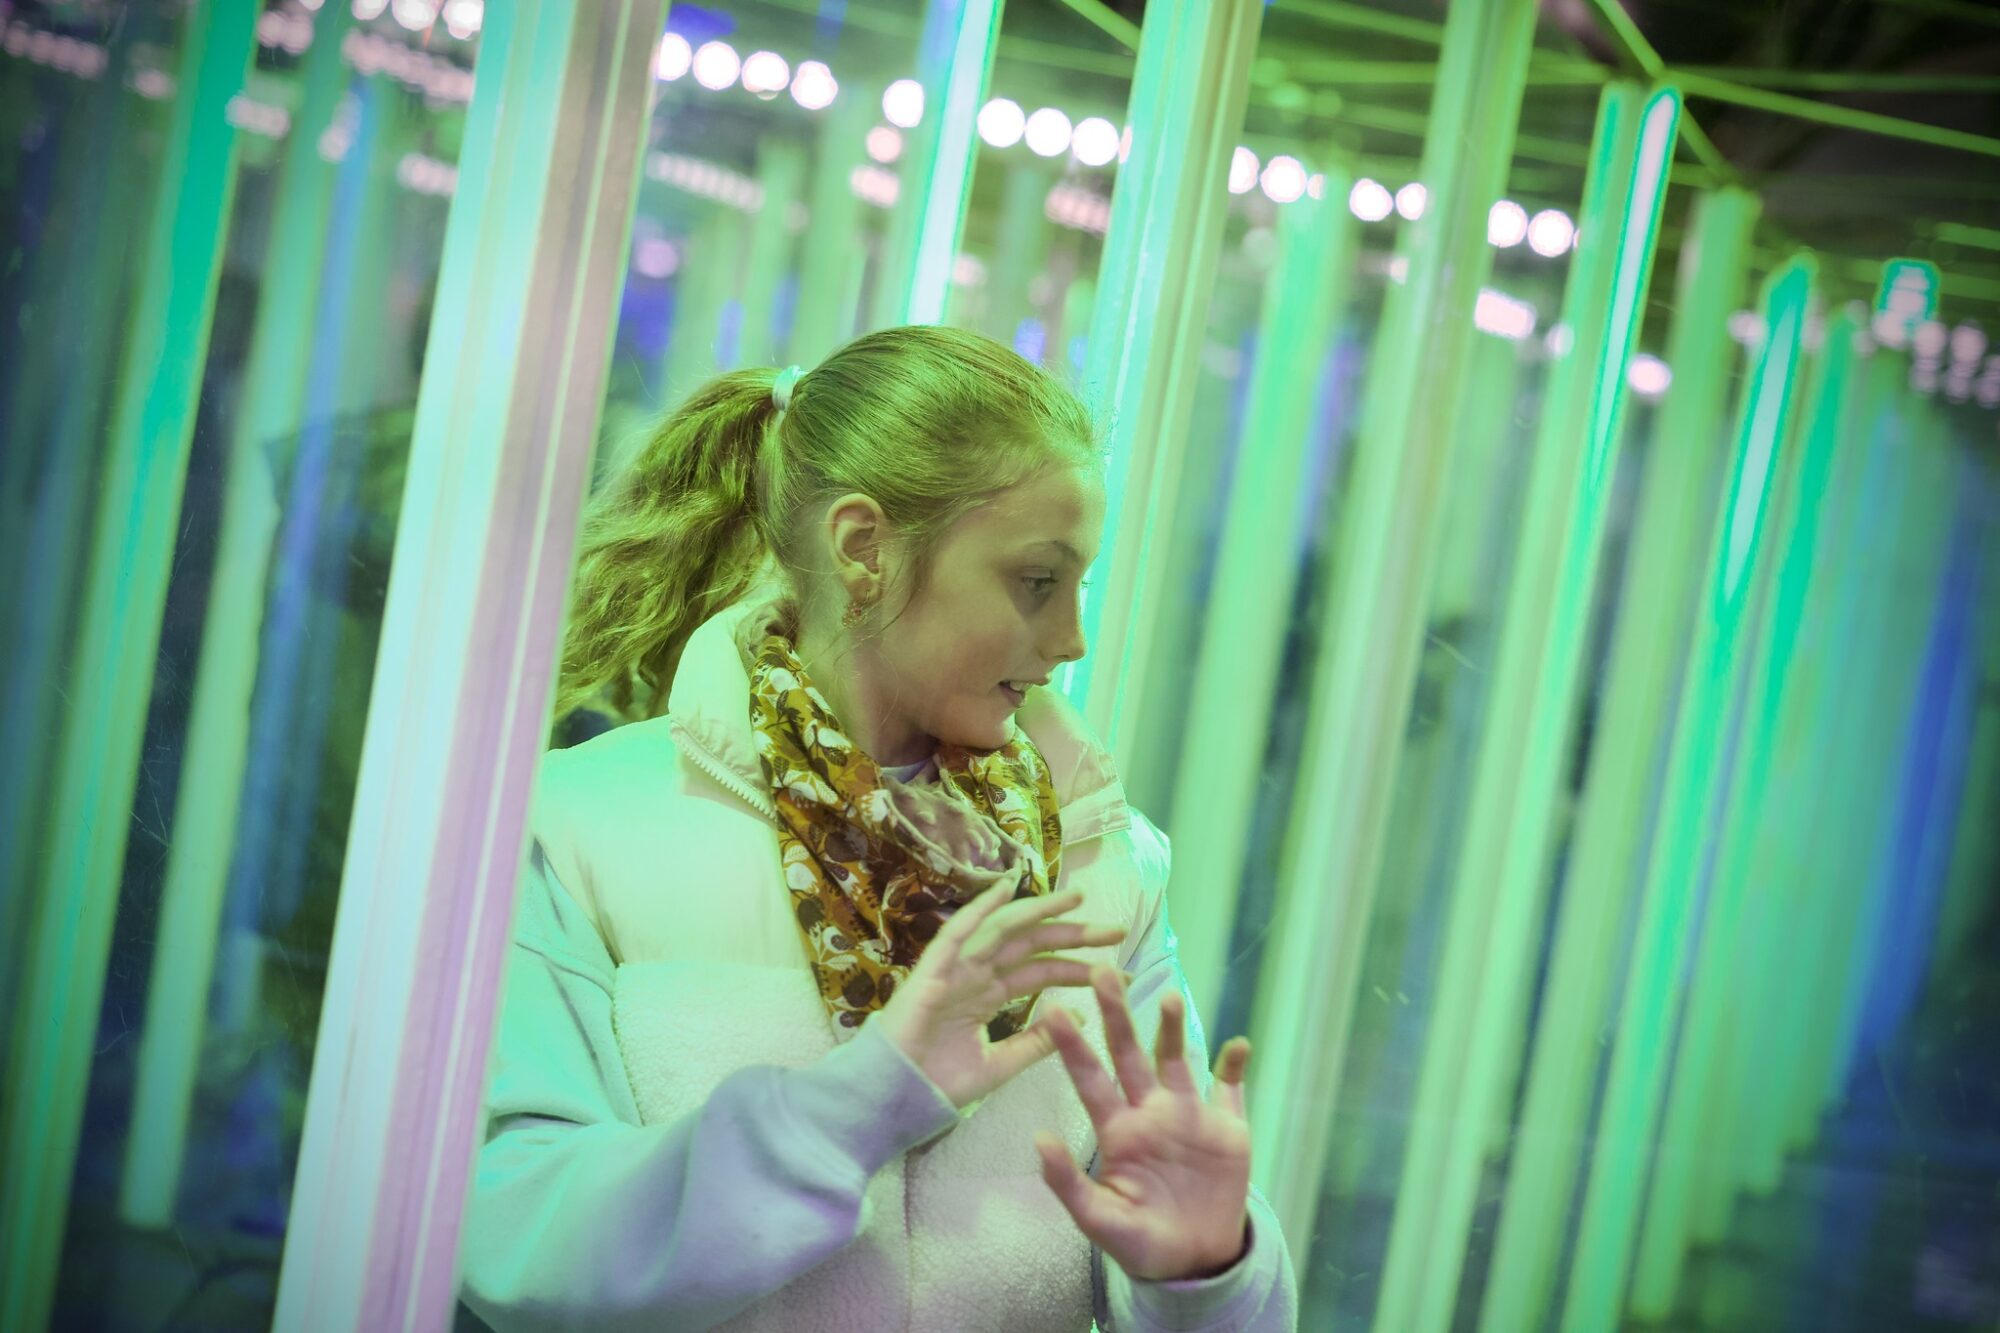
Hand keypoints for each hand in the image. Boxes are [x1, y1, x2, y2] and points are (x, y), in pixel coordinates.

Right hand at [873, 878, 1127, 1109]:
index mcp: (989, 996)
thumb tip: (1078, 1015)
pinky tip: (1006, 888)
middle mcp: (976, 975)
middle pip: (1032, 945)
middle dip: (1073, 934)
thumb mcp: (999, 1066)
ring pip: (1004, 930)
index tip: (1119, 970)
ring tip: (1078, 898)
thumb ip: (1035, 1042)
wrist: (892, 1099)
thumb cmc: (936, 1084)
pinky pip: (958, 932)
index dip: (1078, 968)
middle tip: (1117, 930)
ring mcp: (955, 968)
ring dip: (1040, 911)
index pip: (1042, 972)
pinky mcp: (933, 969)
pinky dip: (980, 908)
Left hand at [1034, 966, 1253, 1281]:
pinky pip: (1231, 1090)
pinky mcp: (1226, 1128)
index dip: (1072, 1046)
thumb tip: (1038, 1139)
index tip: (1051, 1011)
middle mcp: (1149, 1112)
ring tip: (1167, 996)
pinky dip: (1235, 1067)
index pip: (1089, 1080)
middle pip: (1128, 1054)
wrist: (1197, 1262)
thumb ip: (1069, 1183)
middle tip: (1102, 972)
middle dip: (1116, 1015)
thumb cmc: (1141, 1242)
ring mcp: (1188, 1116)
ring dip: (1172, 1029)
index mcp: (1117, 1131)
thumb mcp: (1099, 1220)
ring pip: (1177, 1060)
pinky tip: (1238, 1045)